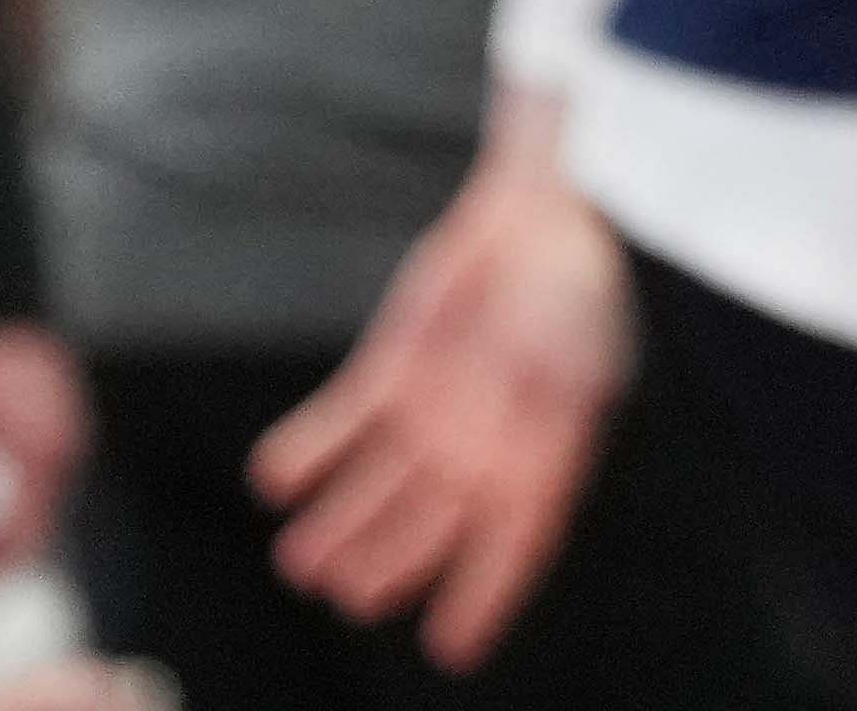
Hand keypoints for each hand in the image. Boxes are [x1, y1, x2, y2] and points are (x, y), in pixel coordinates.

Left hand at [255, 120, 626, 666]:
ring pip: (376, 490)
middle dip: (386, 563)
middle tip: (348, 589)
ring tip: (299, 559)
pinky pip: (341, 425)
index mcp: (543, 458)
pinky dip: (306, 453)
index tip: (449, 648)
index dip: (483, 599)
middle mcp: (483, 451)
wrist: (549, 207)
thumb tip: (526, 482)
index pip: (514, 547)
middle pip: (428, 527)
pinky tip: (275, 480)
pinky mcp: (393, 374)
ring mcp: (434, 415)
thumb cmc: (581, 283)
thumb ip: (550, 421)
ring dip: (338, 525)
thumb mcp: (580, 359)